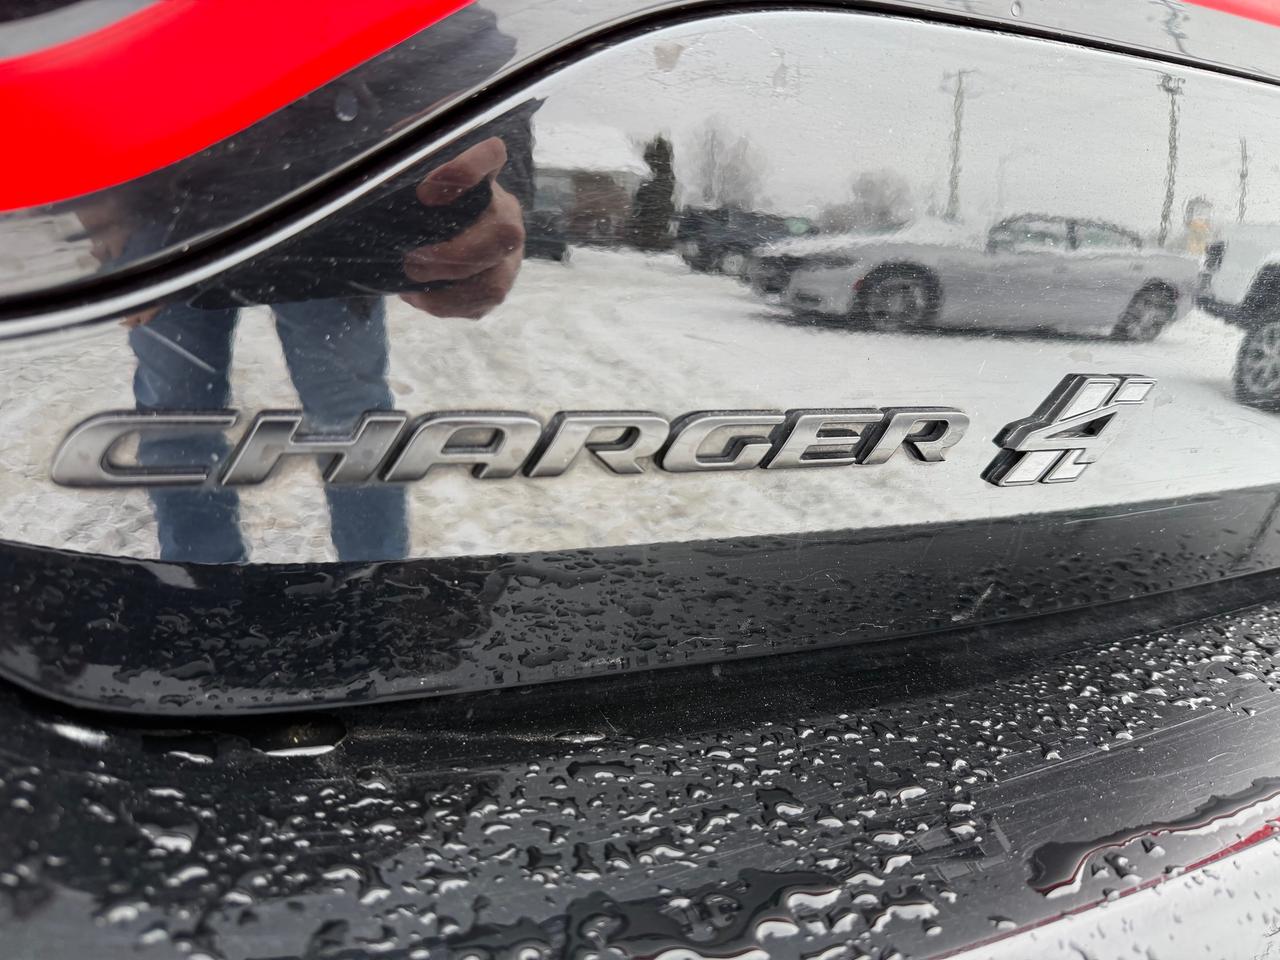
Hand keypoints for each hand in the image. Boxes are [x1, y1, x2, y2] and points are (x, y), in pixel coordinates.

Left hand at [401, 137, 523, 319]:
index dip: (467, 171)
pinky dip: (448, 306)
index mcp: (486, 176)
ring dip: (450, 291)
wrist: (436, 225)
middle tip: (412, 261)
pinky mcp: (498, 282)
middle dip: (456, 253)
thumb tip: (384, 146)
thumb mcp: (410, 168)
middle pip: (504, 234)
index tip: (425, 193)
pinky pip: (482, 304)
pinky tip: (420, 299)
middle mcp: (506, 213)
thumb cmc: (418, 193)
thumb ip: (403, 154)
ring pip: (496, 280)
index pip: (492, 155)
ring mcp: (508, 254)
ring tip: (411, 288)